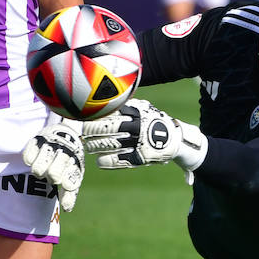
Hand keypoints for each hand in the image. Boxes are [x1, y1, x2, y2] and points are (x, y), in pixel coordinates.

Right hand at [22, 120, 84, 211]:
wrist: (65, 133)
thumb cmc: (69, 161)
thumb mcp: (73, 175)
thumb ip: (70, 193)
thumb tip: (67, 209)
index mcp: (76, 162)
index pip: (70, 180)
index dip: (68, 185)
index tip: (65, 185)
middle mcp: (64, 152)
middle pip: (53, 175)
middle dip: (52, 178)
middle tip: (52, 175)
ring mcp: (50, 145)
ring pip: (38, 169)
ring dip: (39, 172)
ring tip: (42, 169)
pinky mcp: (37, 140)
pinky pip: (27, 157)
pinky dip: (30, 160)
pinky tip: (34, 159)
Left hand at [83, 99, 206, 180]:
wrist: (174, 140)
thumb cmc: (151, 122)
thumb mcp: (143, 108)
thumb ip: (126, 105)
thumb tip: (103, 98)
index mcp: (137, 113)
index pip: (113, 113)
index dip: (96, 116)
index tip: (84, 117)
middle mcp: (137, 127)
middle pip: (110, 128)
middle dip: (93, 131)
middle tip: (84, 133)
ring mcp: (139, 143)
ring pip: (112, 144)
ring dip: (97, 146)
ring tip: (89, 146)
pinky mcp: (141, 157)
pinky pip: (120, 160)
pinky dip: (107, 160)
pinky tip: (99, 160)